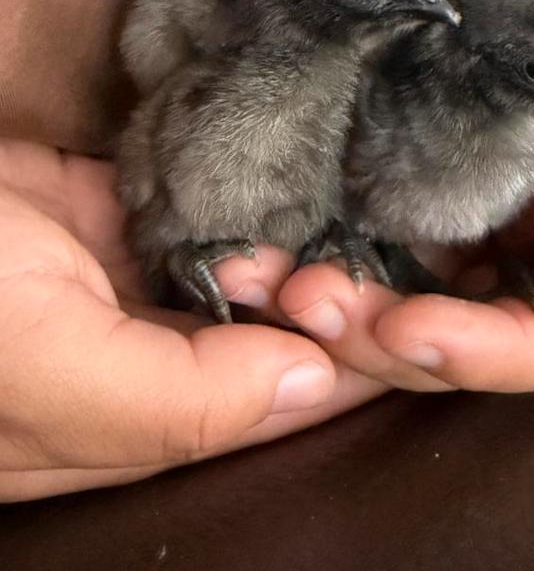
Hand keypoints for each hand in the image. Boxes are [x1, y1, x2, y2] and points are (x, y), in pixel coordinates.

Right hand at [0, 141, 382, 500]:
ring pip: (225, 278)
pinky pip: (195, 216)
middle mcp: (121, 363)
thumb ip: (180, 397)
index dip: (329, 374)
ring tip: (339, 220)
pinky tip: (294, 183)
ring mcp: (111, 284)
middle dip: (314, 306)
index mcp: (107, 430)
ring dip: (283, 251)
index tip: (401, 327)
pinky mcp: (103, 216)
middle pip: (245, 345)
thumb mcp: (51, 369)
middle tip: (366, 257)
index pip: (247, 413)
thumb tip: (310, 382)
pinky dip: (241, 204)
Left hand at [276, 0, 533, 392]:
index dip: (494, 353)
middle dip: (380, 344)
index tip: (413, 327)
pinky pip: (332, 271)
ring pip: (383, 326)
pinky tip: (240, 260)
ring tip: (259, 280)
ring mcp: (429, 244)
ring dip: (321, 325)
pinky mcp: (366, 220)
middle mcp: (504, 254)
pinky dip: (287, 280)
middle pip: (459, 351)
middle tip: (310, 299)